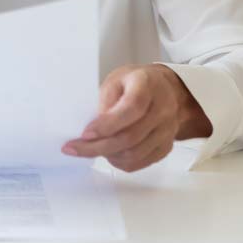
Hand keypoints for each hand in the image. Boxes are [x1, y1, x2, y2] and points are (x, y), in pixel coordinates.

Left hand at [60, 64, 211, 171]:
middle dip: (98, 147)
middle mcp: (163, 109)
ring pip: (135, 154)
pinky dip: (120, 162)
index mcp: (147, 85)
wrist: (164, 90)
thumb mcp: (115, 80)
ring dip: (108, 155)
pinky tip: (109, 153)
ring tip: (91, 148)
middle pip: (131, 137)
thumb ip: (105, 101)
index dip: (107, 125)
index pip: (131, 109)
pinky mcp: (166, 146)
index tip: (85, 134)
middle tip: (75, 148)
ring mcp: (167, 130)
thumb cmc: (135, 83)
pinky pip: (141, 162)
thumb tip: (93, 129)